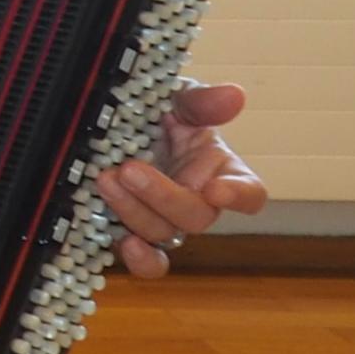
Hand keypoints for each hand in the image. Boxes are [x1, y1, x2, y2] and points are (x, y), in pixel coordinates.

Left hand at [93, 78, 266, 278]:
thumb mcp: (178, 101)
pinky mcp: (135, 233)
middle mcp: (199, 202)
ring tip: (105, 180)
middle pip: (195, 216)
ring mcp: (167, 221)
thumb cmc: (161, 116)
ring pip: (162, 234)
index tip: (216, 188)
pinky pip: (145, 259)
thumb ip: (202, 102)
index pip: (249, 192)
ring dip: (134, 212)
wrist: (118, 129)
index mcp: (222, 171)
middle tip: (129, 170)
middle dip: (162, 196)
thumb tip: (233, 95)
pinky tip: (122, 242)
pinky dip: (137, 258)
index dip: (238, 195)